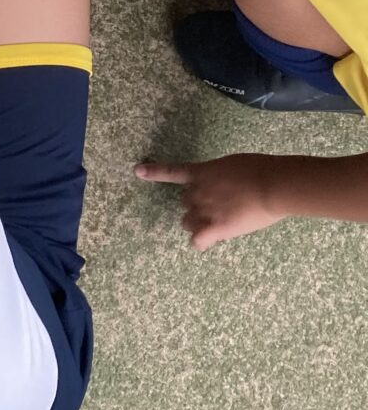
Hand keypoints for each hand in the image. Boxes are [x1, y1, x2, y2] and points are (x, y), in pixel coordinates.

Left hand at [136, 153, 286, 249]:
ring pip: (188, 222)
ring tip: (217, 224)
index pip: (172, 172)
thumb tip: (225, 189)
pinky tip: (204, 243)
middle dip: (196, 206)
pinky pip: (197, 240)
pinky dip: (200, 243)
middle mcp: (197, 192)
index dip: (153, 172)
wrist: (272, 185)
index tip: (137, 170)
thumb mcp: (235, 166)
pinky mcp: (214, 227)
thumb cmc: (260, 170)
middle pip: (185, 203)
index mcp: (202, 173)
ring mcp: (204, 210)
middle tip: (218, 209)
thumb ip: (222, 177)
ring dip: (198, 223)